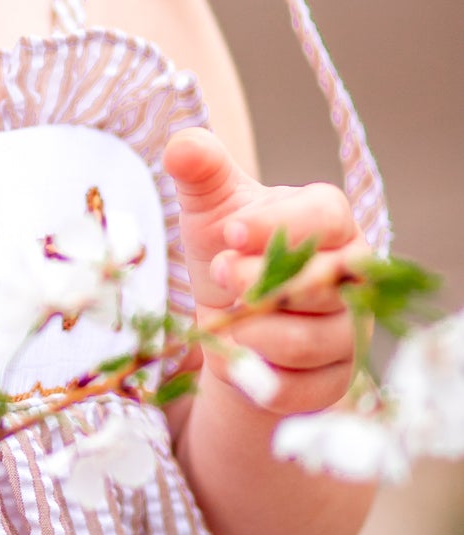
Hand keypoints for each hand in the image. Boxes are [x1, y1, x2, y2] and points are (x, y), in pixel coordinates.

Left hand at [164, 128, 362, 416]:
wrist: (230, 317)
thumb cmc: (229, 248)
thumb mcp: (210, 205)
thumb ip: (200, 169)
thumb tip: (181, 146)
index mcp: (330, 221)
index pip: (327, 216)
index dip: (280, 225)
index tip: (229, 233)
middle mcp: (352, 275)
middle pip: (323, 281)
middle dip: (260, 281)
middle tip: (220, 273)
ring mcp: (350, 328)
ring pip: (311, 340)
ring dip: (253, 332)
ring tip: (225, 319)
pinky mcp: (335, 378)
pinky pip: (305, 388)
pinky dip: (260, 377)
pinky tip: (238, 358)